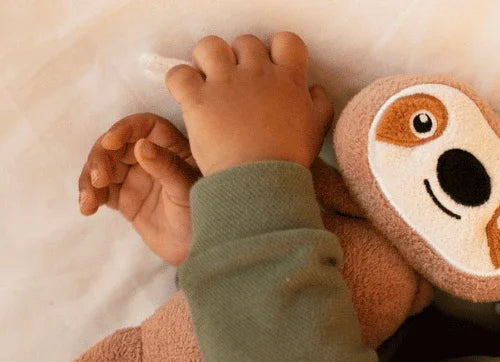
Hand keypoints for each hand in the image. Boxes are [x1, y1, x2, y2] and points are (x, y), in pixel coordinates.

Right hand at [78, 113, 200, 265]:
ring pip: (103, 166)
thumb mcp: (187, 190)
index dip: (125, 129)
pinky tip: (87, 208)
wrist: (197, 252)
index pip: (144, 126)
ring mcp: (136, 178)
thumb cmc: (202, 216)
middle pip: (117, 145)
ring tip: (89, 200)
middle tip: (99, 179)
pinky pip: (100, 190)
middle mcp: (151, 158)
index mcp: (171, 148)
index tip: (111, 142)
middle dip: (101, 158)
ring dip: (90, 179)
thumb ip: (166, 167)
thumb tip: (142, 145)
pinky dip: (90, 196)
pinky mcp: (124, 199)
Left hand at [164, 32, 333, 176]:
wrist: (260, 181)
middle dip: (239, 59)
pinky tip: (186, 96)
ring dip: (206, 60)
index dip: (276, 51)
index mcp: (287, 78)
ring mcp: (226, 83)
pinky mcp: (198, 99)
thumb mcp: (316, 130)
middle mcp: (257, 73)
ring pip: (209, 46)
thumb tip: (315, 88)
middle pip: (245, 42)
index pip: (286, 41)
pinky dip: (179, 81)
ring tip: (207, 82)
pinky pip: (179, 74)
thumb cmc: (289, 159)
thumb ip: (319, 104)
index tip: (270, 69)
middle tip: (235, 85)